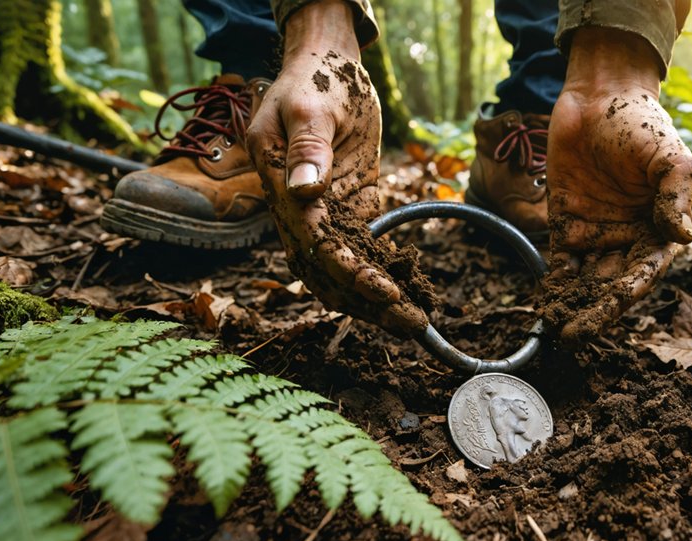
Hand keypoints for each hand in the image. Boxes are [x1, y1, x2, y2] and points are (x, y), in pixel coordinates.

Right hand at [246, 1, 428, 336]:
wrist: (327, 66)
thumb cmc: (317, 81)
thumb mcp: (311, 107)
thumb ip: (307, 149)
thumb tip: (304, 192)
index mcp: (279, 184)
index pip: (313, 241)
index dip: (348, 270)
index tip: (385, 291)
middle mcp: (294, 208)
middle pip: (325, 270)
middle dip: (367, 301)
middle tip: (412, 324)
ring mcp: (318, 213)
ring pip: (338, 271)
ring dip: (371, 300)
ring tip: (412, 322)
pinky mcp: (343, 208)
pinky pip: (357, 251)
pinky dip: (378, 275)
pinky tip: (406, 293)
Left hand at [542, 27, 691, 344]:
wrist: (599, 96)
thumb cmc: (642, 124)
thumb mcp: (670, 157)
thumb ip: (675, 196)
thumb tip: (683, 236)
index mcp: (657, 230)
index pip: (643, 273)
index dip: (626, 296)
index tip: (609, 312)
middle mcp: (627, 239)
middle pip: (610, 285)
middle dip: (594, 312)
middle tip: (574, 335)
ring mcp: (595, 234)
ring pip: (584, 281)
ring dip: (571, 305)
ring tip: (556, 329)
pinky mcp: (565, 225)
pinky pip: (558, 262)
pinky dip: (551, 285)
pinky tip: (543, 304)